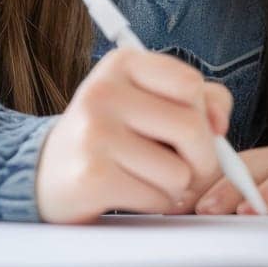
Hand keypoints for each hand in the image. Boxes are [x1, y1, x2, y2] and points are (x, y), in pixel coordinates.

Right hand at [35, 48, 232, 223]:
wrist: (48, 171)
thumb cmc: (112, 134)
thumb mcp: (147, 100)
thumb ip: (199, 100)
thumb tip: (220, 126)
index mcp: (122, 63)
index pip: (190, 84)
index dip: (205, 114)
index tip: (197, 128)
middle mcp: (104, 91)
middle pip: (192, 128)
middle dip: (203, 159)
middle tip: (188, 166)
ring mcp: (95, 133)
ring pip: (179, 172)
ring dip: (175, 186)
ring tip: (147, 176)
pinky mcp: (93, 175)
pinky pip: (157, 199)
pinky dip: (155, 203)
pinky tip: (132, 192)